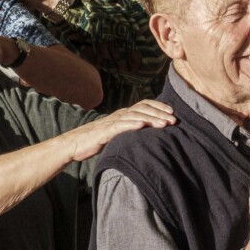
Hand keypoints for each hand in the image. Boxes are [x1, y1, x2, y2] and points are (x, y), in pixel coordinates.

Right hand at [61, 99, 175, 162]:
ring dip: (151, 119)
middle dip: (160, 113)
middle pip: (143, 109)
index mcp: (124, 114)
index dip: (159, 106)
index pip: (144, 105)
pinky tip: (142, 126)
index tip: (173, 112)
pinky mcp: (105, 131)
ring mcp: (112, 122)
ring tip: (164, 124)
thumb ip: (131, 130)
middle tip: (174, 120)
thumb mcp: (119, 134)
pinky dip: (132, 125)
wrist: (75, 144)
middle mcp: (119, 114)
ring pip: (134, 116)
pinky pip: (120, 126)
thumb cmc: (98, 140)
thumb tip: (148, 132)